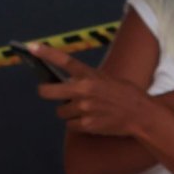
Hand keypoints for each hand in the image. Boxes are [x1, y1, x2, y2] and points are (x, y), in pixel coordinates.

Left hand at [33, 44, 153, 136]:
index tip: (32, 47)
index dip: (47, 53)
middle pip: (47, 92)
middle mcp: (84, 91)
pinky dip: (77, 124)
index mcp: (91, 76)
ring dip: (69, 112)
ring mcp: (84, 108)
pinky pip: (71, 125)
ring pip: (61, 112)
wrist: (141, 115)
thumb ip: (87, 81)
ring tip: (86, 110)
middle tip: (46, 91)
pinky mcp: (86, 124)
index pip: (65, 61)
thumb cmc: (126, 95)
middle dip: (45, 91)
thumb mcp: (108, 80)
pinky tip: (91, 120)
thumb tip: (66, 87)